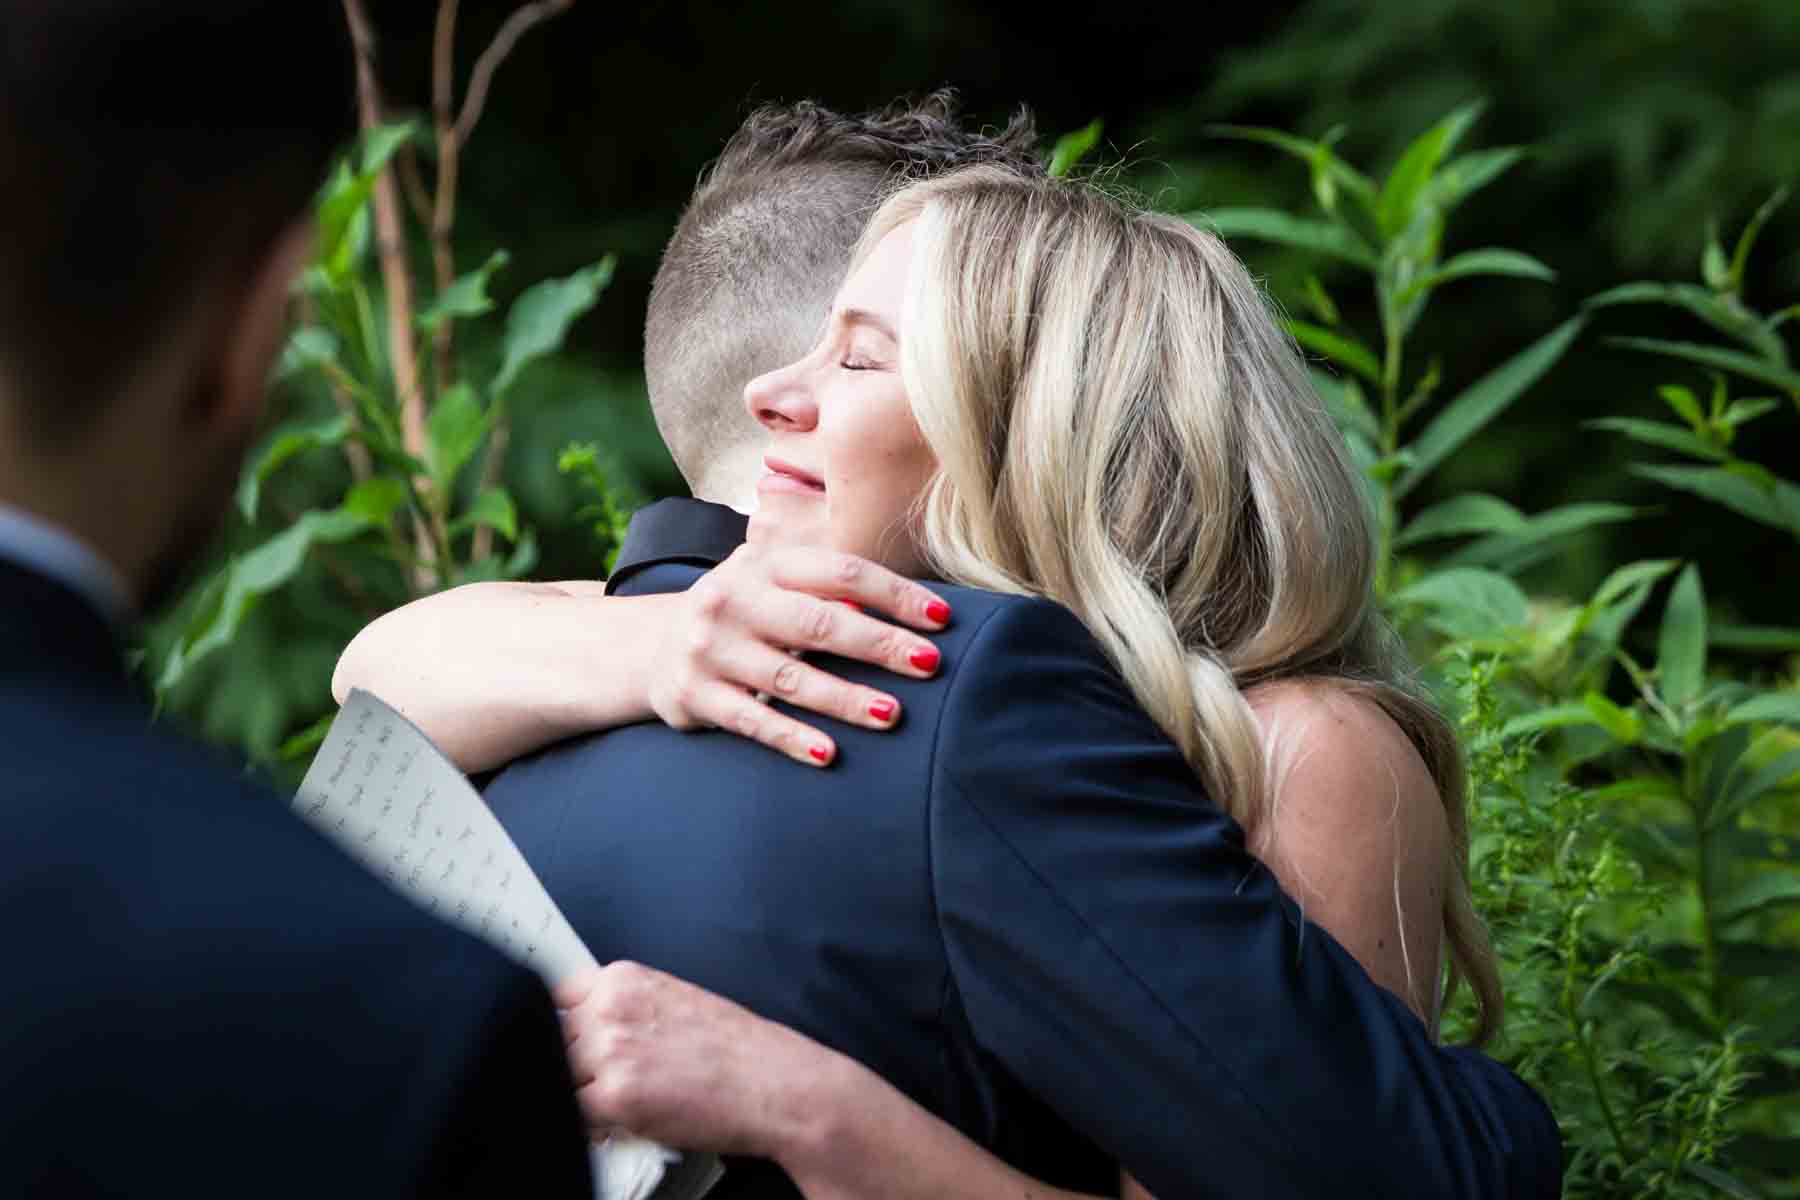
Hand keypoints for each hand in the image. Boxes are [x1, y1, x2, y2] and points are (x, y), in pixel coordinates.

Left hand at [554, 962, 840, 1157]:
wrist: (773, 1083)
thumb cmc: (738, 1050)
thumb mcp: (673, 1003)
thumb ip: (624, 1010)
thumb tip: (584, 1030)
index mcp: (624, 979)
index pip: (556, 998)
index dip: (564, 1028)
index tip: (569, 1043)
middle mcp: (611, 1008)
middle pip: (554, 1039)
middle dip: (575, 1065)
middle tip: (604, 1081)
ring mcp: (609, 1051)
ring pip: (561, 1078)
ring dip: (582, 1094)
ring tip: (620, 1103)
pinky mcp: (615, 1096)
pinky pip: (574, 1117)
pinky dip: (592, 1127)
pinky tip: (621, 1124)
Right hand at [646, 543, 951, 765]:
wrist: (653, 647)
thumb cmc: (744, 613)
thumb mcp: (773, 582)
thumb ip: (828, 587)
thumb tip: (913, 611)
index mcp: (764, 564)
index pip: (840, 572)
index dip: (895, 595)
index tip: (943, 619)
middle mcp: (733, 600)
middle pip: (819, 623)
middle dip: (879, 645)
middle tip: (930, 665)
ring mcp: (710, 649)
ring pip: (789, 678)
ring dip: (844, 699)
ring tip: (891, 714)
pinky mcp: (695, 696)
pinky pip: (752, 721)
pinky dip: (792, 738)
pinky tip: (830, 754)